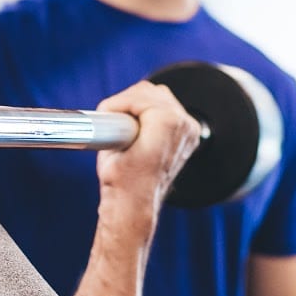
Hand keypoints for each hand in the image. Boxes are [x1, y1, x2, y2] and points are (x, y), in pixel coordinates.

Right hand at [93, 81, 201, 229]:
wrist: (134, 204)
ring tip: (124, 123)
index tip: (106, 113)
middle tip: (113, 117)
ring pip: (162, 99)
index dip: (118, 103)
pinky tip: (140, 126)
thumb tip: (115, 108)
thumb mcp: (111, 145)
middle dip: (129, 102)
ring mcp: (189, 131)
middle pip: (152, 92)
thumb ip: (117, 118)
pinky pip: (169, 112)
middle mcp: (183, 125)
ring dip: (141, 106)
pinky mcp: (188, 137)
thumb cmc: (122, 180)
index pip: (140, 94)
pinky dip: (152, 113)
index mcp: (167, 122)